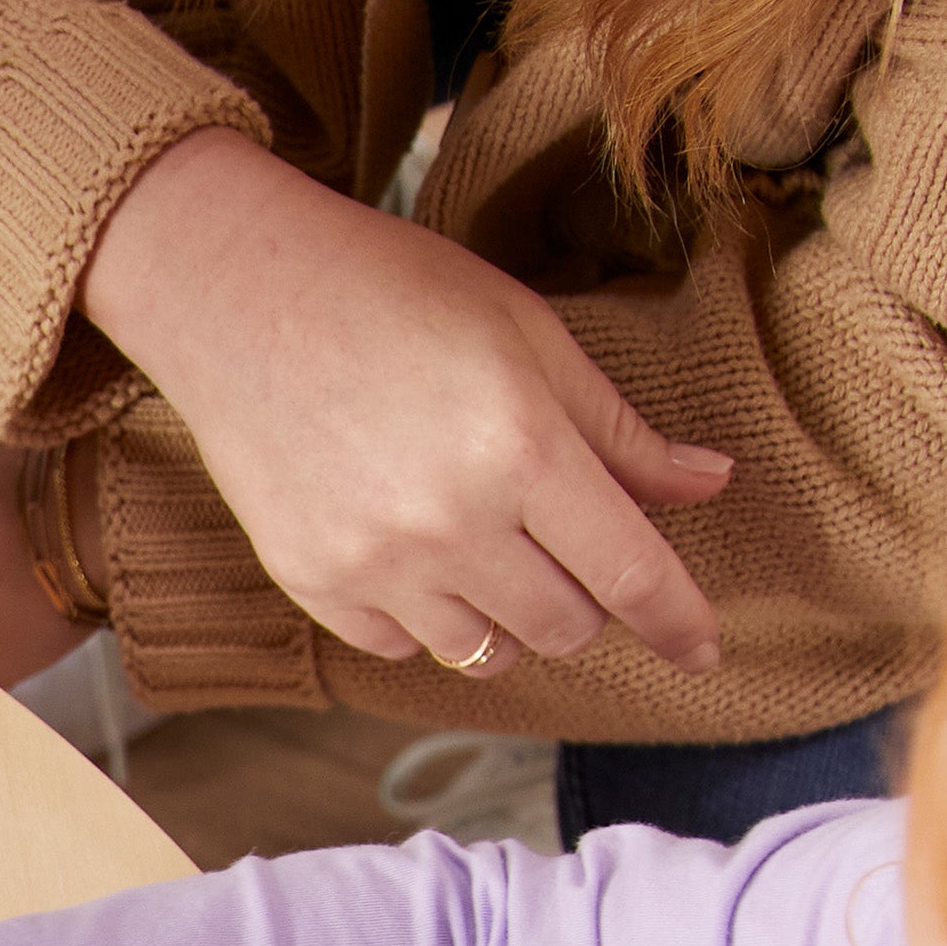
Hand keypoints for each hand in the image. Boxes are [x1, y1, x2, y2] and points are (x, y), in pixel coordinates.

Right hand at [82, 129, 732, 682]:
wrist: (239, 297)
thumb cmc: (392, 293)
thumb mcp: (527, 334)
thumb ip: (617, 429)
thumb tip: (706, 484)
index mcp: (521, 447)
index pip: (629, 572)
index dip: (681, 621)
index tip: (706, 652)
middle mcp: (450, 522)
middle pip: (564, 626)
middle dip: (585, 598)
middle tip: (560, 541)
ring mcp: (374, 564)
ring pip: (484, 650)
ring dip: (505, 613)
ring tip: (480, 544)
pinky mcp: (313, 584)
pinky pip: (402, 647)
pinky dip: (426, 616)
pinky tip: (410, 549)